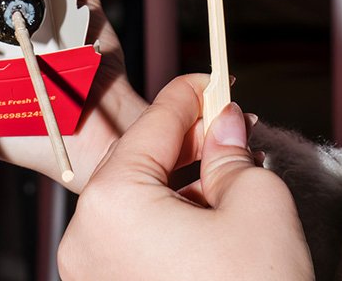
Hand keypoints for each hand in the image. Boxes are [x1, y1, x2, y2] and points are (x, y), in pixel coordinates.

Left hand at [58, 77, 314, 280]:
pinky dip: (164, 222)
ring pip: (132, 203)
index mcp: (111, 203)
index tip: (214, 81)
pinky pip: (130, 241)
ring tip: (224, 174)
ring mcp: (89, 277)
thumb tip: (224, 124)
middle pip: (136, 163)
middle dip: (183, 142)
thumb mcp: (257, 207)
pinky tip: (206, 218)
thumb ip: (232, 152)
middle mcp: (84, 238)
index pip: (153, 124)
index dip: (190, 95)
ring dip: (176, 183)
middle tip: (226, 127)